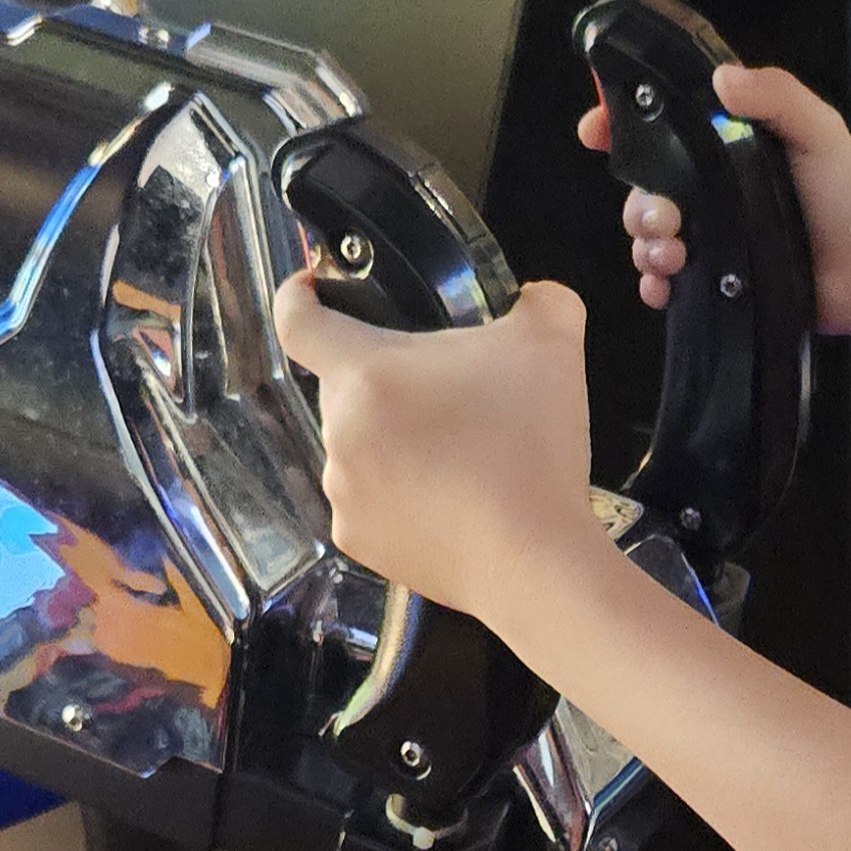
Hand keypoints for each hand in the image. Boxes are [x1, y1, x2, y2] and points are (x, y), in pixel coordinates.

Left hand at [270, 272, 607, 631]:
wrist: (532, 560)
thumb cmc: (529, 447)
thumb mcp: (553, 345)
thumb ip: (542, 301)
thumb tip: (537, 298)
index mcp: (365, 373)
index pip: (298, 321)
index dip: (298, 297)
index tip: (312, 291)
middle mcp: (339, 431)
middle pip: (348, 388)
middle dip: (391, 385)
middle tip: (450, 398)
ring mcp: (343, 492)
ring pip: (360, 446)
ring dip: (395, 442)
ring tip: (456, 459)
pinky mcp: (356, 540)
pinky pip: (369, 502)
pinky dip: (399, 497)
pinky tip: (446, 502)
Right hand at [576, 62, 850, 344]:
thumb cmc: (847, 194)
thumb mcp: (815, 129)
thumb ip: (774, 95)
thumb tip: (721, 78)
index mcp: (724, 146)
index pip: (658, 129)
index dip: (619, 126)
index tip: (594, 129)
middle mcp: (710, 189)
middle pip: (644, 190)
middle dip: (639, 206)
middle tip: (665, 220)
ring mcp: (711, 236)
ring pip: (648, 237)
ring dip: (646, 246)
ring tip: (673, 256)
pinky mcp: (715, 281)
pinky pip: (664, 282)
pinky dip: (654, 285)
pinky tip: (664, 287)